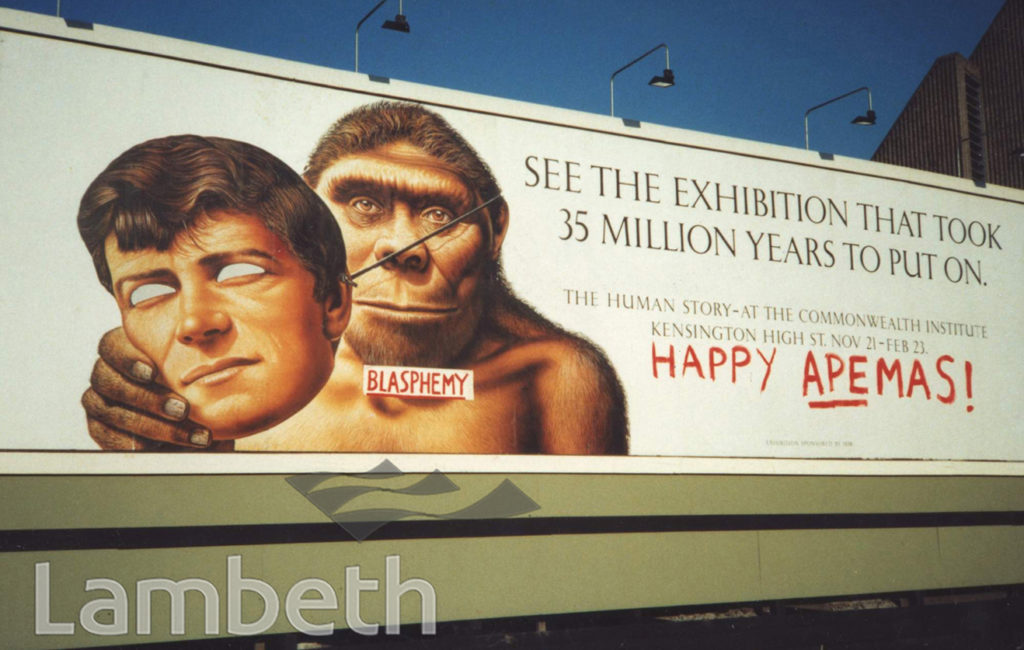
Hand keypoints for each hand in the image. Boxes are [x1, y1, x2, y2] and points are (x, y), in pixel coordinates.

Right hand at [82, 328, 224, 449]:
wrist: (191, 419)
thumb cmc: (193, 385)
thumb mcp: (197, 371)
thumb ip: (197, 360)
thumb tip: (216, 341)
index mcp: (124, 348)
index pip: (111, 346)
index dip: (127, 358)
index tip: (153, 372)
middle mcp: (106, 373)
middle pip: (108, 380)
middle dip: (147, 397)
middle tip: (183, 410)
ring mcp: (99, 401)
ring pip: (108, 410)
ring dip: (150, 424)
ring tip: (186, 434)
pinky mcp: (100, 427)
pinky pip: (106, 436)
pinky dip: (132, 444)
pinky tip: (159, 449)